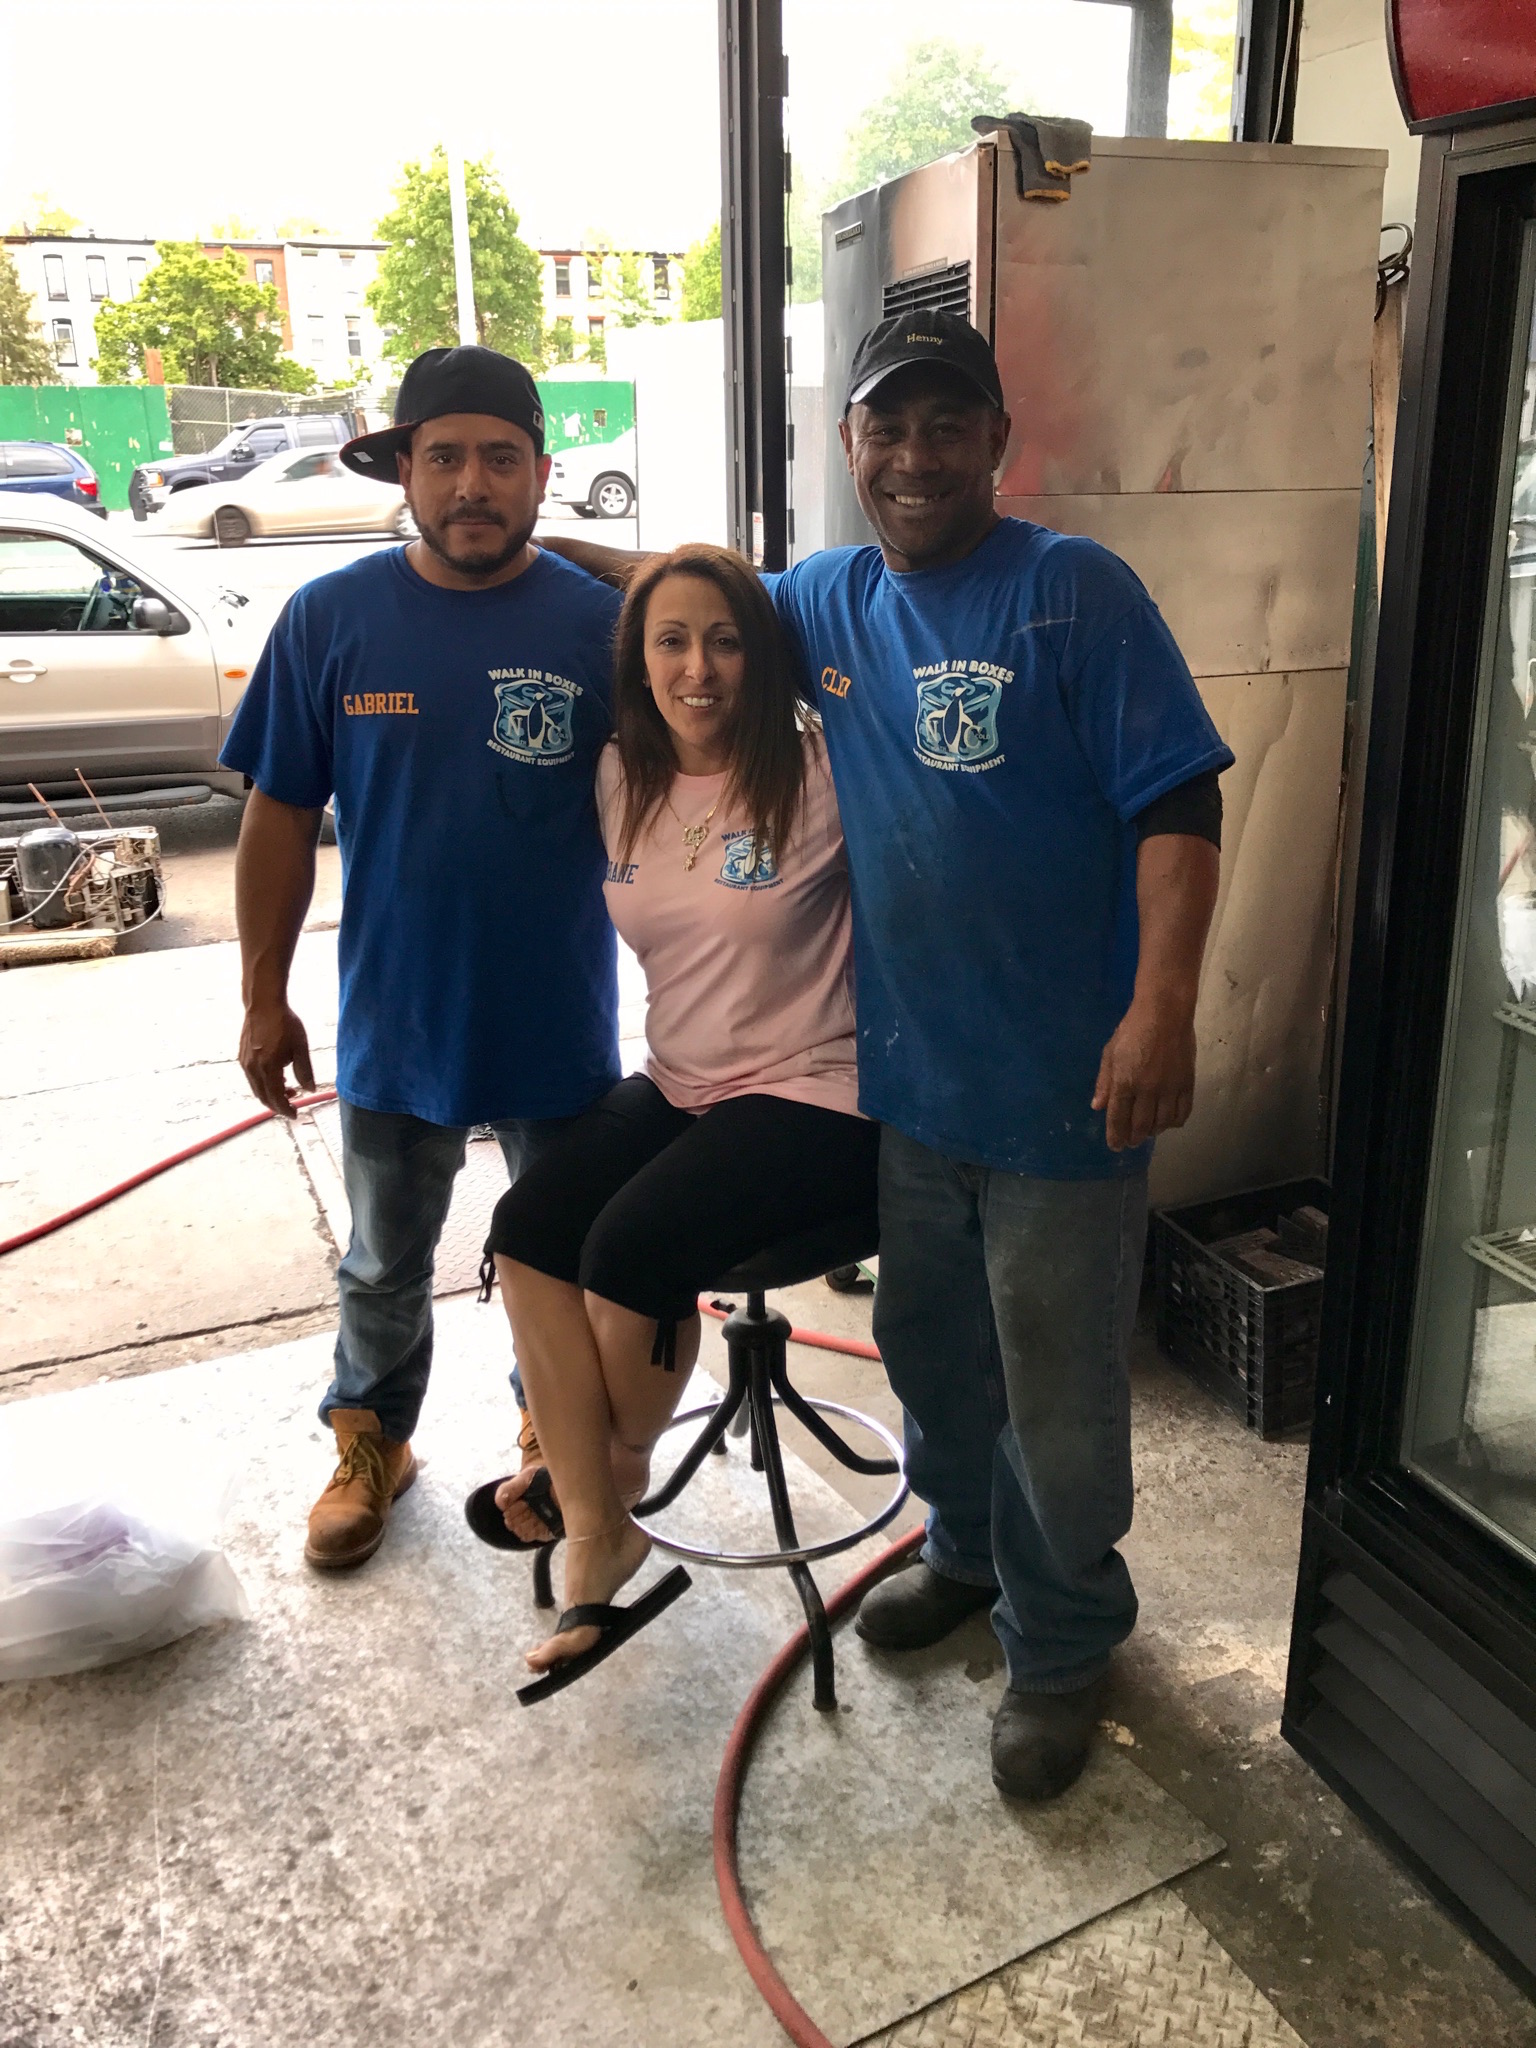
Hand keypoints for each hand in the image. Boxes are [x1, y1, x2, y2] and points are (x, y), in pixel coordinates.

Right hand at [239, 998, 314, 1117]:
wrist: (263, 1004)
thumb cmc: (284, 1023)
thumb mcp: (301, 1047)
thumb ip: (305, 1071)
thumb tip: (310, 1090)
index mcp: (268, 1067)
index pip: (276, 1098)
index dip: (285, 1109)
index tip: (295, 1114)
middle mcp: (252, 1068)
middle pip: (264, 1097)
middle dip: (278, 1105)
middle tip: (293, 1106)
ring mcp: (245, 1063)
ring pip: (257, 1089)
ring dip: (271, 1095)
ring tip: (289, 1089)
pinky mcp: (242, 1057)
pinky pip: (252, 1079)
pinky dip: (264, 1084)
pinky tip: (277, 1077)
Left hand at [1092, 997, 1195, 1151]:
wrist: (1165, 1013)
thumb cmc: (1132, 1029)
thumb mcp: (1110, 1053)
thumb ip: (1105, 1082)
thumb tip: (1098, 1107)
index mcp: (1124, 1082)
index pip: (1118, 1118)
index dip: (1115, 1136)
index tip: (1115, 1146)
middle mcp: (1147, 1090)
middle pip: (1141, 1126)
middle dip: (1133, 1138)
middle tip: (1130, 1142)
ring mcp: (1170, 1088)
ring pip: (1162, 1123)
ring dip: (1153, 1132)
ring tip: (1148, 1132)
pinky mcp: (1187, 1084)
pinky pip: (1182, 1113)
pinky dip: (1174, 1123)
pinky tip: (1168, 1122)